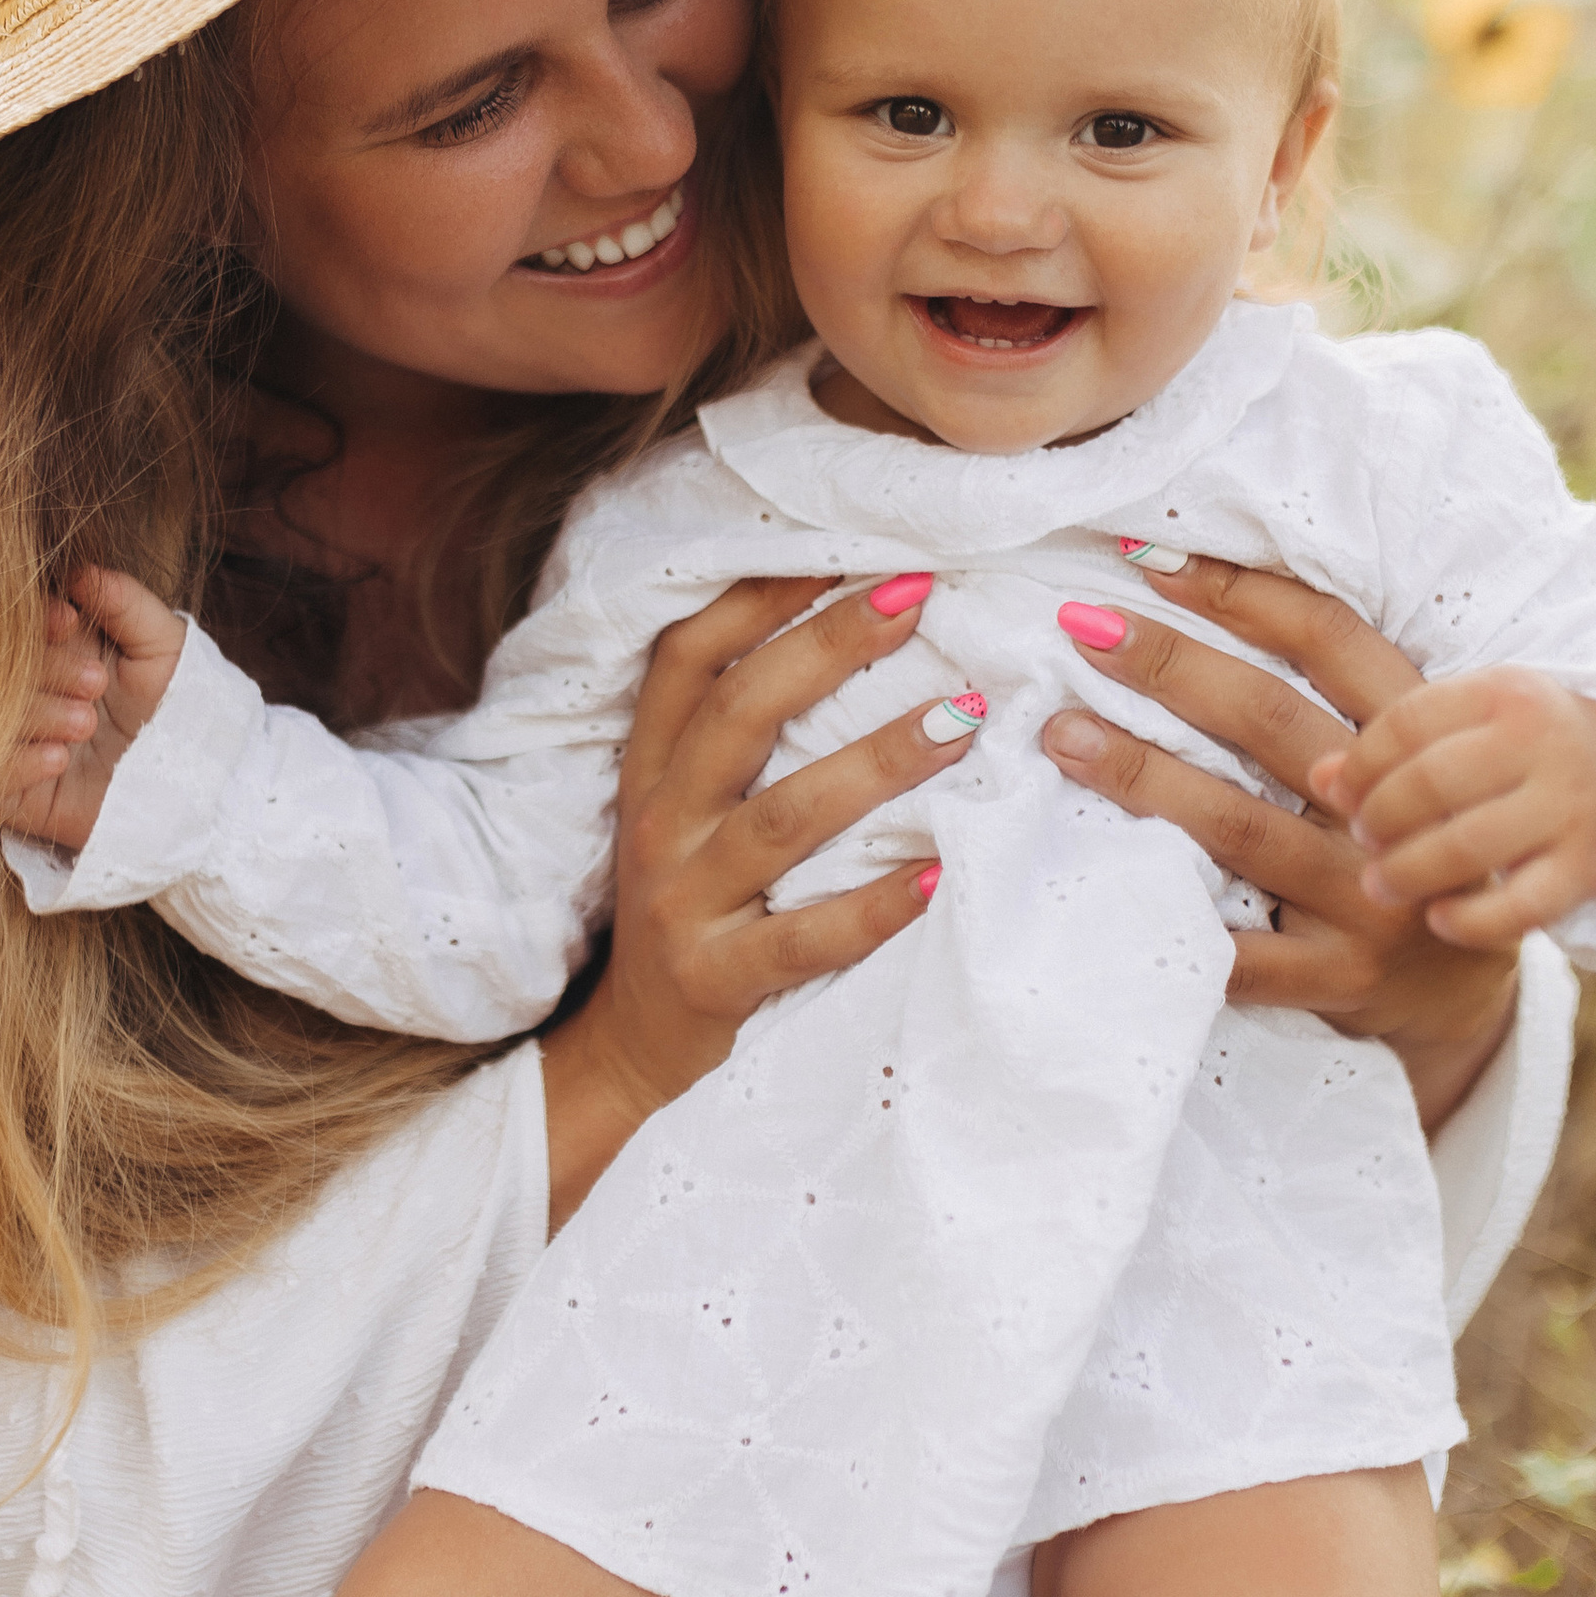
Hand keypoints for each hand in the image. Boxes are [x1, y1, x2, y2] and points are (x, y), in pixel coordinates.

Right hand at [0, 567, 187, 851]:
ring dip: (36, 714)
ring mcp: (11, 740)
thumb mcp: (162, 644)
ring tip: (86, 723)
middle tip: (95, 683)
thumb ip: (124, 601)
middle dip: (46, 669)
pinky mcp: (9, 794)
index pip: (15, 619)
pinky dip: (17, 763)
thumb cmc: (178, 703)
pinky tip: (59, 759)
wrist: (195, 779)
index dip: (33, 616)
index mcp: (52, 647)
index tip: (69, 621)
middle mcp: (25, 690)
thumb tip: (79, 570)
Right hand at [540, 572, 973, 1220]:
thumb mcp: (686, 809)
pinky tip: (938, 873)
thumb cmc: (690, 904)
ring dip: (875, 763)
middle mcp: (659, 823)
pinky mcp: (716, 980)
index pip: (688, 657)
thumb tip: (855, 625)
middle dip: (827, 648)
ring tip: (963, 720)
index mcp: (651, 769)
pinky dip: (872, 908)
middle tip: (920, 598)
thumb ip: (741, 734)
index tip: (849, 547)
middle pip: (737, 714)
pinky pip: (802, 940)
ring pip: (781, 819)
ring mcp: (683, 904)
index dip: (760, 596)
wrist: (632, 1049)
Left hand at [1039, 558, 1519, 1133]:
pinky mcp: (1335, 976)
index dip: (1245, 596)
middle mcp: (1394, 810)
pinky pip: (1238, 950)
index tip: (1153, 564)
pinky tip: (1095, 882)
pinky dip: (1170, 916)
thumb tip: (1192, 600)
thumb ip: (1331, 703)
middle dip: (1171, 668)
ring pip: (1238, 826)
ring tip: (1061, 736)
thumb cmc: (1404, 846)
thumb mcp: (1398, 764)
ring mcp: (1368, 897)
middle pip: (1272, 720)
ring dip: (1140, 775)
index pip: (1332, 642)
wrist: (1463, 993)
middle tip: (1084, 630)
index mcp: (1416, 738)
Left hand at [1306, 666, 1595, 945]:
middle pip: (1429, 783)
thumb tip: (1317, 775)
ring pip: (1466, 848)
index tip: (1335, 791)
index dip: (1359, 763)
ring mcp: (1571, 806)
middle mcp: (1543, 741)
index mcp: (1504, 692)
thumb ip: (1397, 741)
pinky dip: (1470, 921)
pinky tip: (1438, 920)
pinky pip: (1518, 908)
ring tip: (1379, 885)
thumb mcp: (1472, 723)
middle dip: (1379, 819)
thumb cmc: (1526, 751)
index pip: (1405, 722)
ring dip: (1408, 872)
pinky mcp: (1589, 869)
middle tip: (1358, 841)